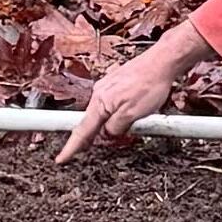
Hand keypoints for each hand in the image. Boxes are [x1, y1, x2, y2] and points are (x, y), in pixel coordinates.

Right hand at [67, 17, 220, 161]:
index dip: (71, 147)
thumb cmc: (149, 85)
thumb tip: (106, 134)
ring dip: (104, 125)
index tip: (61, 159)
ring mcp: (106, 87)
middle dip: (88, 138)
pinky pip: (109, 104)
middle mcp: (99, 93)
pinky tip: (124, 117)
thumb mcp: (132, 114)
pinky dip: (112, 114)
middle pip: (90, 122)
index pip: (82, 131)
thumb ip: (115, 128)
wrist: (161, 62)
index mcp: (100, 103)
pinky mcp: (115, 84)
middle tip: (81, 153)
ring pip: (101, 113)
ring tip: (113, 134)